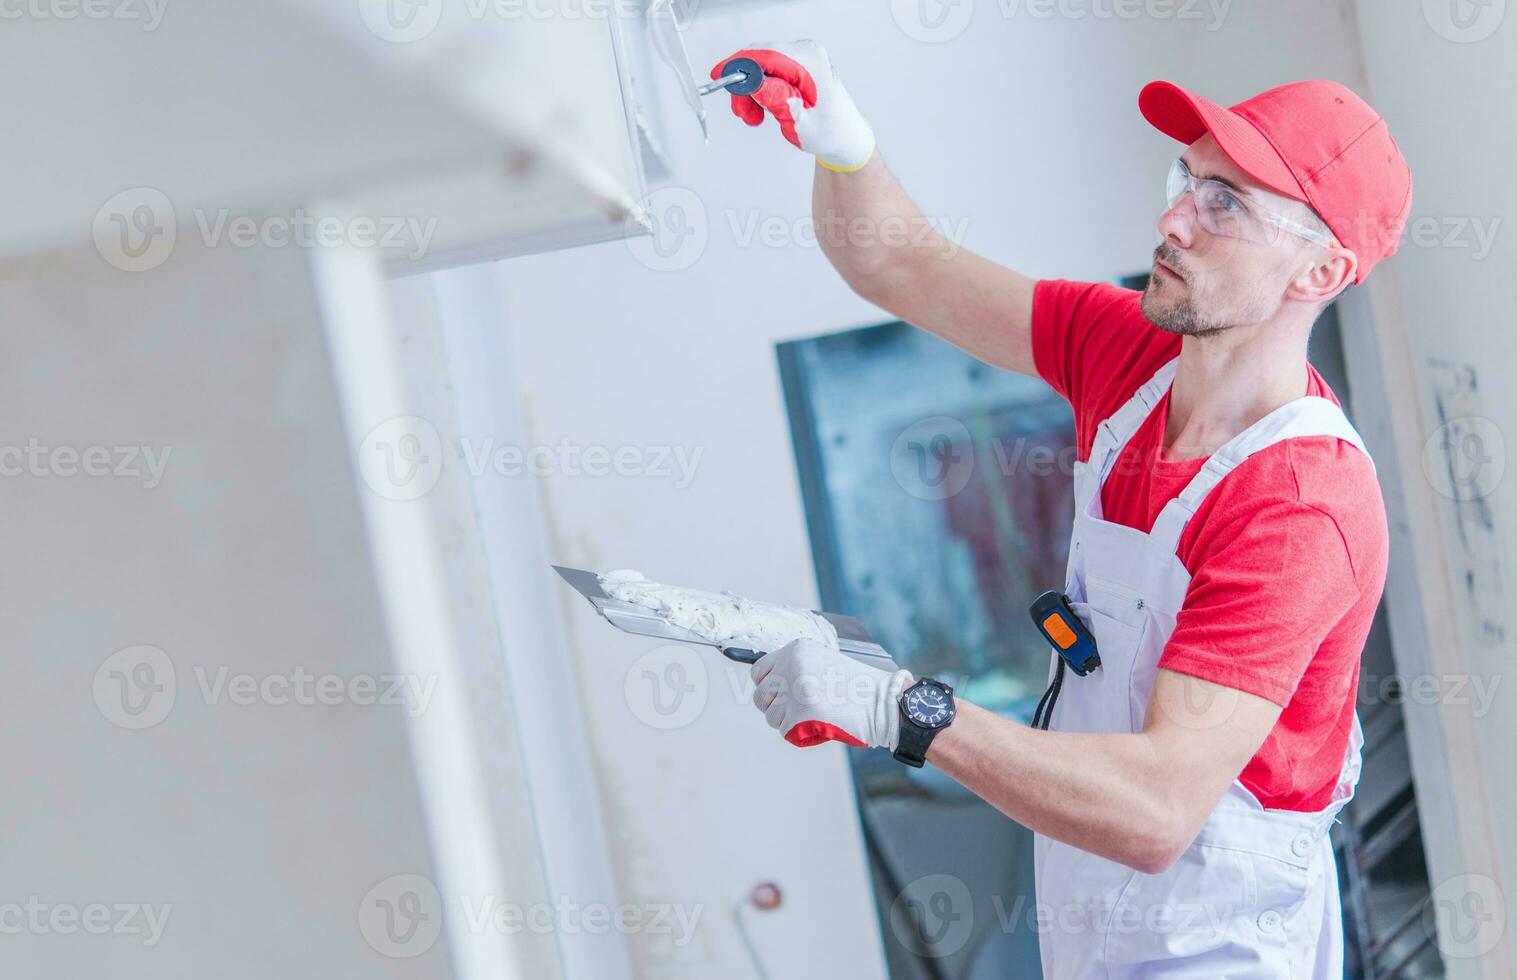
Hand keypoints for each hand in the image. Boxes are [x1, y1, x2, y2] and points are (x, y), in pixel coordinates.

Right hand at [712, 40, 875, 171]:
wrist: (843, 135)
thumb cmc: (828, 131)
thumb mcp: (800, 122)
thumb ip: (777, 100)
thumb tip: (753, 82)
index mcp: (811, 64)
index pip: (766, 55)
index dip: (739, 65)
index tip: (720, 77)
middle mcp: (807, 53)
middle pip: (760, 58)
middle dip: (745, 86)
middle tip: (743, 113)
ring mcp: (801, 56)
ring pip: (760, 66)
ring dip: (750, 92)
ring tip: (755, 117)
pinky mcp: (795, 64)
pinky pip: (767, 70)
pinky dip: (759, 89)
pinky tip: (763, 108)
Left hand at [751, 638, 912, 748]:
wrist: (882, 702)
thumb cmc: (856, 686)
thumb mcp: (823, 663)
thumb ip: (795, 668)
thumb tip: (770, 685)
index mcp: (796, 650)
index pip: (758, 671)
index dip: (767, 687)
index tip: (779, 695)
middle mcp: (791, 666)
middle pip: (761, 696)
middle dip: (776, 707)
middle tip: (798, 711)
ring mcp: (794, 690)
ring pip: (772, 717)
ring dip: (788, 722)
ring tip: (815, 715)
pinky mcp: (799, 713)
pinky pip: (785, 731)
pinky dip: (800, 734)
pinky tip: (820, 724)